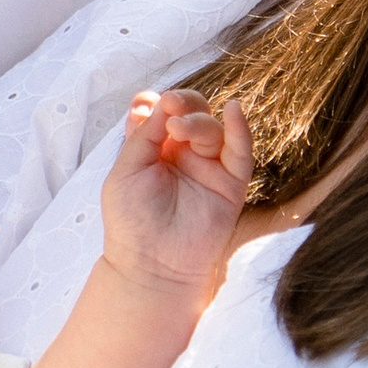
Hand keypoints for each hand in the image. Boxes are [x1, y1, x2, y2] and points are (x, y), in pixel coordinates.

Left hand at [100, 87, 253, 297]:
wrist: (152, 265)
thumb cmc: (131, 221)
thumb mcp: (126, 170)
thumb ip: (144, 135)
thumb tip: (161, 102)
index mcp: (155, 149)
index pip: (163, 113)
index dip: (159, 103)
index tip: (149, 103)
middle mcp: (183, 155)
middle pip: (193, 113)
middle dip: (184, 103)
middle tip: (171, 107)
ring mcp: (208, 168)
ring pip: (213, 129)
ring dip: (198, 122)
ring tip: (179, 130)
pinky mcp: (231, 184)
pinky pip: (241, 151)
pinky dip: (240, 128)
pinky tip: (234, 111)